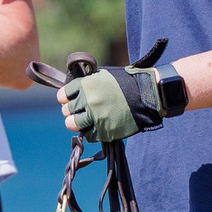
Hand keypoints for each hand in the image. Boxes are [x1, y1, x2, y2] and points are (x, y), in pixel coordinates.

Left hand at [58, 64, 179, 141]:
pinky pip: (89, 135)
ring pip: (72, 124)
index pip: (62, 95)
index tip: (69, 100)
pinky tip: (97, 126)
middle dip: (72, 111)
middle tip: (80, 111)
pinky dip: (91, 132)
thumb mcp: (104, 76)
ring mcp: (96, 117)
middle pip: (66, 111)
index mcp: (86, 85)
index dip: (65, 98)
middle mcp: (88, 101)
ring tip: (85, 121)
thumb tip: (73, 91)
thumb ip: (87, 83)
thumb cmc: (127, 83)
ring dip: (77, 123)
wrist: (149, 94)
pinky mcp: (105, 131)